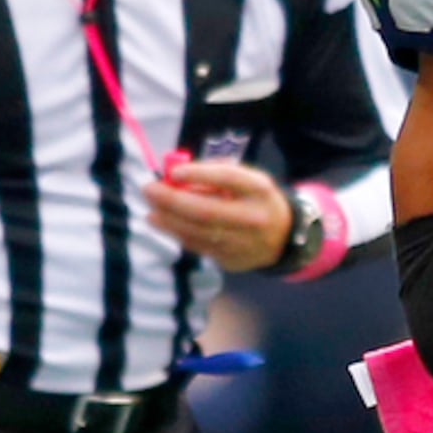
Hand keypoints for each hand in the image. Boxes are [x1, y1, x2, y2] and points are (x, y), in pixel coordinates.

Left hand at [145, 156, 294, 270]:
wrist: (283, 237)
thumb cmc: (254, 200)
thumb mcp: (245, 179)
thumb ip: (214, 174)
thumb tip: (175, 177)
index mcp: (259, 190)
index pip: (228, 178)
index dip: (199, 174)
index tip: (173, 172)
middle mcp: (253, 217)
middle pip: (207, 210)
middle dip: (172, 200)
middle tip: (149, 190)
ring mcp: (242, 243)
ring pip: (198, 232)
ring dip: (169, 221)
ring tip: (151, 210)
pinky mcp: (231, 260)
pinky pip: (198, 246)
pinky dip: (178, 233)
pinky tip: (164, 223)